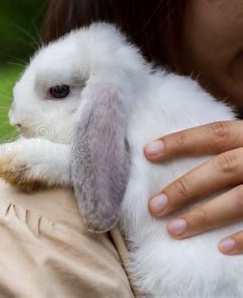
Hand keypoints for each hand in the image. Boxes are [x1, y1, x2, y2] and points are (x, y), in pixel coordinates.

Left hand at [144, 121, 242, 254]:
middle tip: (154, 206)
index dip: (180, 141)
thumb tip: (177, 153)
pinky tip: (221, 247)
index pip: (214, 134)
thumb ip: (229, 147)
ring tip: (174, 230)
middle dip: (184, 188)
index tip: (148, 152)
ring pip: (240, 199)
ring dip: (204, 216)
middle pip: (221, 169)